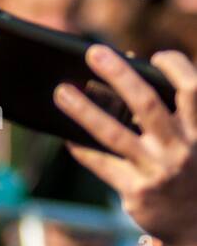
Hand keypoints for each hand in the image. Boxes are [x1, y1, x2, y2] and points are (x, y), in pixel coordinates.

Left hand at [54, 46, 196, 245]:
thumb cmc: (192, 172)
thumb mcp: (196, 143)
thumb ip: (173, 114)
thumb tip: (129, 68)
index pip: (194, 90)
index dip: (177, 68)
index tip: (156, 56)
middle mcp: (183, 150)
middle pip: (148, 104)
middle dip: (120, 75)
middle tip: (94, 52)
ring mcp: (158, 171)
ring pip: (115, 135)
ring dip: (85, 111)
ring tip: (61, 92)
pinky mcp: (137, 192)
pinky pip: (101, 164)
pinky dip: (82, 148)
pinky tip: (66, 135)